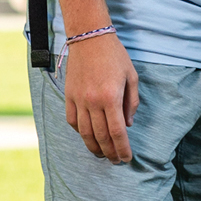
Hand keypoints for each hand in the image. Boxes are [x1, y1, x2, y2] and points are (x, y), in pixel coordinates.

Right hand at [63, 34, 139, 162]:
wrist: (90, 38)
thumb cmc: (115, 55)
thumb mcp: (131, 76)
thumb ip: (131, 102)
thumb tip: (128, 124)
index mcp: (111, 97)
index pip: (117, 131)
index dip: (123, 148)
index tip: (127, 158)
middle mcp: (93, 102)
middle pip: (101, 136)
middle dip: (110, 152)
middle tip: (116, 161)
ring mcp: (79, 100)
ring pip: (84, 133)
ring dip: (94, 147)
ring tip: (102, 154)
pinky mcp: (69, 97)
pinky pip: (72, 121)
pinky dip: (80, 132)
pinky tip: (87, 137)